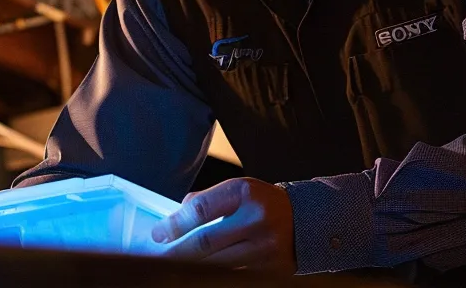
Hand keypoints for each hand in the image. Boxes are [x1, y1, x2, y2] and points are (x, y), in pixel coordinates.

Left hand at [152, 177, 294, 272]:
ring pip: (216, 264)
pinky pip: (232, 275)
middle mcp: (256, 220)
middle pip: (204, 242)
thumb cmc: (265, 204)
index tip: (158, 233)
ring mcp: (264, 248)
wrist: (308, 221)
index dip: (174, 224)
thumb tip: (175, 216)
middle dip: (175, 250)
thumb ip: (208, 200)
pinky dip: (211, 274)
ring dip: (190, 266)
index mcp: (246, 193)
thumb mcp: (239, 190)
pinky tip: (199, 271)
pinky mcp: (270, 270)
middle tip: (159, 253)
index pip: (200, 210)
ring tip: (175, 264)